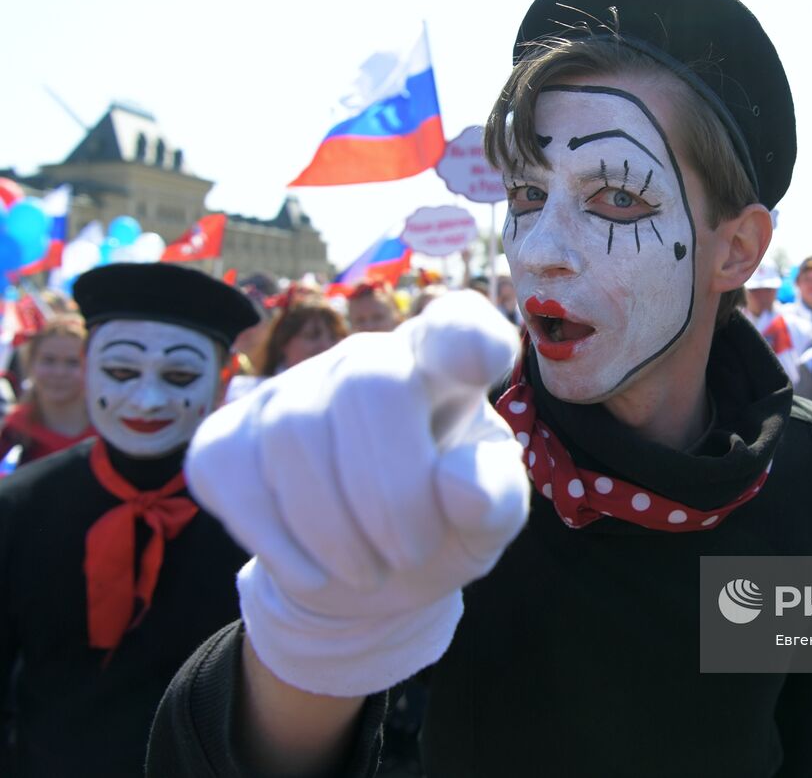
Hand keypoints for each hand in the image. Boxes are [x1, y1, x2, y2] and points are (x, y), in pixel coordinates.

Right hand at [186, 290, 528, 696]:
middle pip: (370, 386)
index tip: (481, 362)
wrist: (368, 573)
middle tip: (412, 553)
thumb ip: (495, 498)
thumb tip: (461, 485)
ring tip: (369, 571)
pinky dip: (276, 541)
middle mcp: (368, 360)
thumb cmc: (442, 526)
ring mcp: (292, 390)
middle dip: (392, 492)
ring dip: (337, 531)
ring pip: (295, 435)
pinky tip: (311, 572)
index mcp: (445, 370)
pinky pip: (233, 474)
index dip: (466, 336)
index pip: (456, 326)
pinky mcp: (228, 434)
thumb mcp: (488, 522)